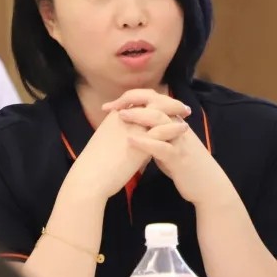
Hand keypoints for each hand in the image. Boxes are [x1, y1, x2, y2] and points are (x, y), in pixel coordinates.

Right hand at [65, 106, 187, 202]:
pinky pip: (161, 129)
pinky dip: (174, 126)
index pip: (139, 98)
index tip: (167, 102)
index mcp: (116, 116)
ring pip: (158, 110)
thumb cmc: (96, 165)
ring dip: (174, 109)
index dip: (155, 98)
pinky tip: (184, 128)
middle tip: (182, 106)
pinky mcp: (139, 142)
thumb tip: (130, 138)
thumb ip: (119, 136)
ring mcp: (133, 128)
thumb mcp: (107, 143)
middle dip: (168, 100)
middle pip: (150, 99)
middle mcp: (125, 117)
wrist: (89, 178)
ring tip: (187, 112)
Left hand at [104, 89, 228, 205]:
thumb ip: (156, 136)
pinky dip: (145, 142)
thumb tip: (137, 130)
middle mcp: (177, 127)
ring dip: (138, 116)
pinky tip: (131, 140)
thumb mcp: (169, 145)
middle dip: (133, 102)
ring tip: (121, 116)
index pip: (154, 100)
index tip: (112, 104)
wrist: (208, 185)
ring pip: (159, 121)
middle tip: (112, 106)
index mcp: (174, 123)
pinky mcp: (179, 158)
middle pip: (156, 104)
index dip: (133, 99)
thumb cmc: (185, 166)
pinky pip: (162, 147)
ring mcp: (179, 141)